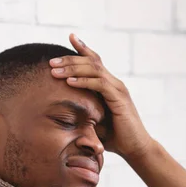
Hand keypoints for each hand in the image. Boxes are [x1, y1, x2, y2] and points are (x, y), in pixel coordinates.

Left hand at [50, 33, 154, 159]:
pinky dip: (84, 81)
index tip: (69, 37)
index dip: (82, 48)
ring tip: (55, 70)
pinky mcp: (119, 98)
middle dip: (70, 59)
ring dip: (73, 68)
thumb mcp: (93, 122)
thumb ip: (81, 112)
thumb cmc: (114, 138)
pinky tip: (70, 82)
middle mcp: (114, 83)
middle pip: (91, 62)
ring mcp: (118, 89)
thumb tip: (61, 112)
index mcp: (109, 86)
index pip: (95, 61)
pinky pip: (99, 84)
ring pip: (94, 69)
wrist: (135, 149)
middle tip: (51, 61)